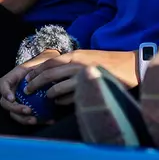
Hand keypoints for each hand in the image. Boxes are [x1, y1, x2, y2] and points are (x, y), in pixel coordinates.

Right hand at [0, 51, 79, 124]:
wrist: (48, 72)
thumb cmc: (41, 66)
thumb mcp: (38, 64)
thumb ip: (37, 70)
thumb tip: (43, 78)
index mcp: (11, 79)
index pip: (3, 84)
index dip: (5, 92)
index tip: (12, 98)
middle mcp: (11, 92)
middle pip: (6, 104)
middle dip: (16, 109)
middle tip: (28, 110)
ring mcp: (18, 102)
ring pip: (15, 114)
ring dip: (24, 119)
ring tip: (35, 120)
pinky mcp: (27, 109)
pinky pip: (29, 117)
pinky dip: (39, 120)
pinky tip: (49, 121)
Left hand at [21, 49, 138, 110]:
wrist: (131, 66)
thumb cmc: (109, 62)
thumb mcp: (88, 58)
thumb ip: (72, 64)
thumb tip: (55, 73)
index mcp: (75, 56)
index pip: (48, 62)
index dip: (35, 71)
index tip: (27, 79)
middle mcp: (77, 64)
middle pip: (49, 74)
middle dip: (35, 84)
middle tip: (27, 91)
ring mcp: (83, 76)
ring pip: (58, 87)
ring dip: (48, 95)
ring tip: (44, 99)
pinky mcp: (90, 87)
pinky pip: (71, 97)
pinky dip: (63, 101)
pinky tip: (60, 104)